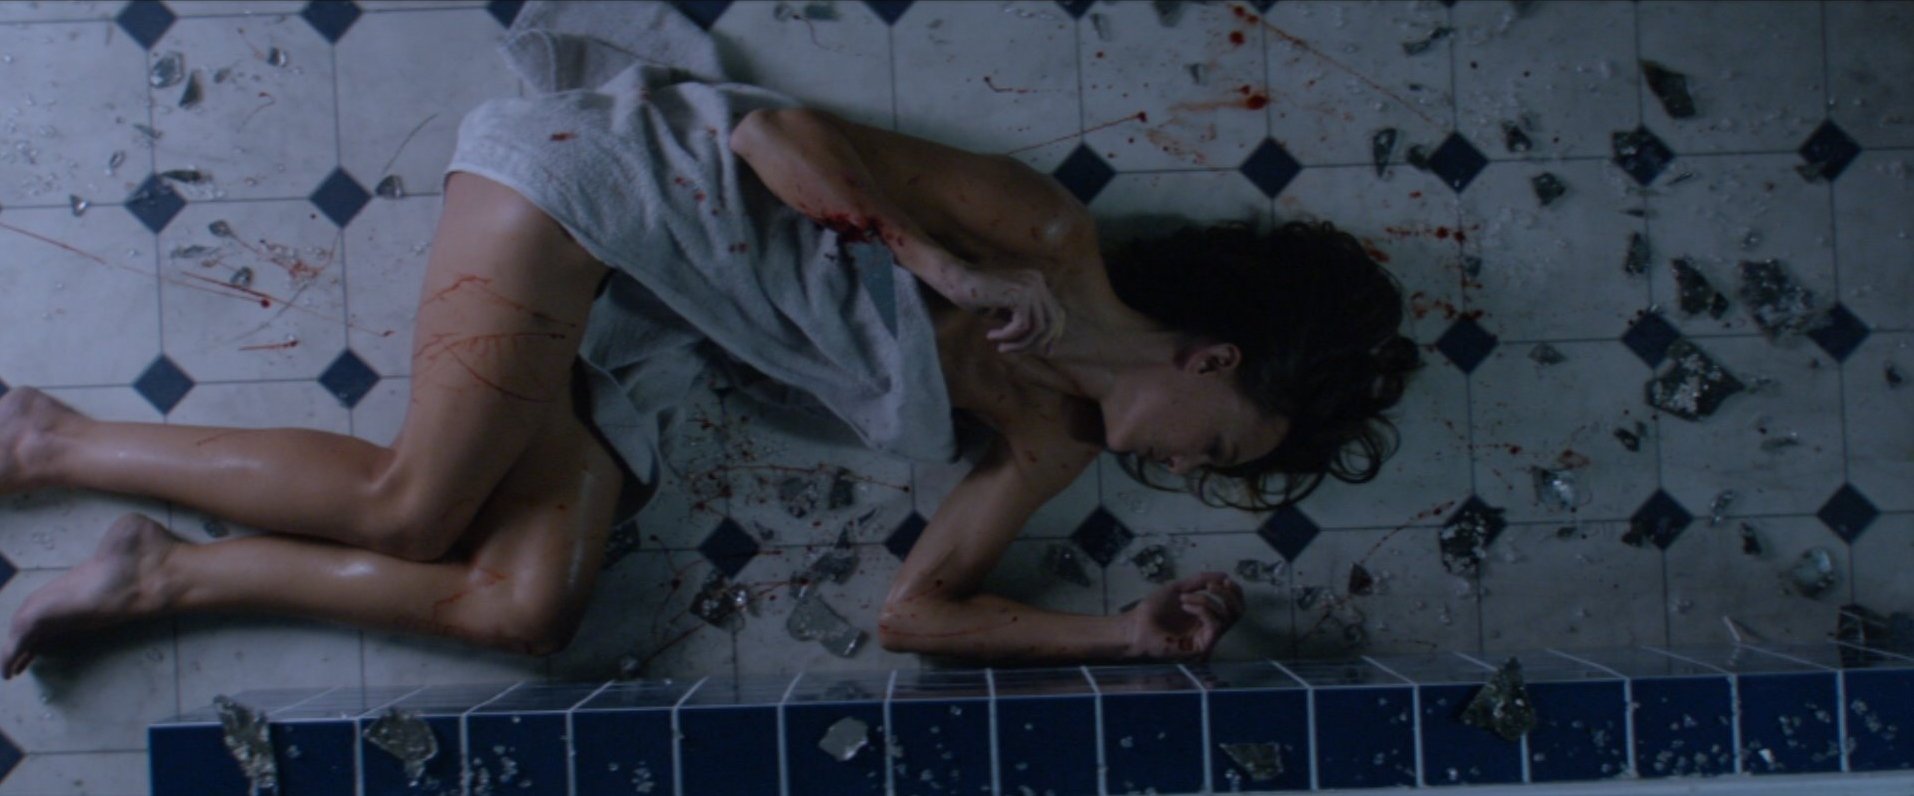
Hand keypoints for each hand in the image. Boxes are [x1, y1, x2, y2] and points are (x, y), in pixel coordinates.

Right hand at [938, 264, 1065, 354]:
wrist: (956, 279)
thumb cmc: (977, 296)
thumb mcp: (1006, 310)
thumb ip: (1024, 321)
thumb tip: (1045, 345)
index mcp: (1037, 282)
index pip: (1057, 313)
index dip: (1054, 335)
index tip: (1046, 352)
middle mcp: (1037, 281)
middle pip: (1052, 322)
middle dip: (1037, 343)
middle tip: (1016, 351)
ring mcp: (1031, 286)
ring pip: (1038, 328)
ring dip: (1019, 343)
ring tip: (1001, 347)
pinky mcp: (1020, 294)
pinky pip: (1022, 327)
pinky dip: (1007, 336)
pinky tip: (992, 335)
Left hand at [1122, 572, 1244, 660]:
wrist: (1137, 624)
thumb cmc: (1154, 609)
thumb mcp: (1179, 588)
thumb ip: (1201, 581)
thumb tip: (1224, 575)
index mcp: (1207, 613)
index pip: (1234, 605)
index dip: (1235, 591)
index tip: (1225, 580)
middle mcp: (1210, 626)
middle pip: (1238, 612)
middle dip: (1229, 595)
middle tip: (1212, 586)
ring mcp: (1206, 637)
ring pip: (1227, 617)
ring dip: (1206, 600)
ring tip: (1184, 598)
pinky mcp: (1202, 646)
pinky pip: (1216, 625)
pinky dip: (1203, 610)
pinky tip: (1185, 606)